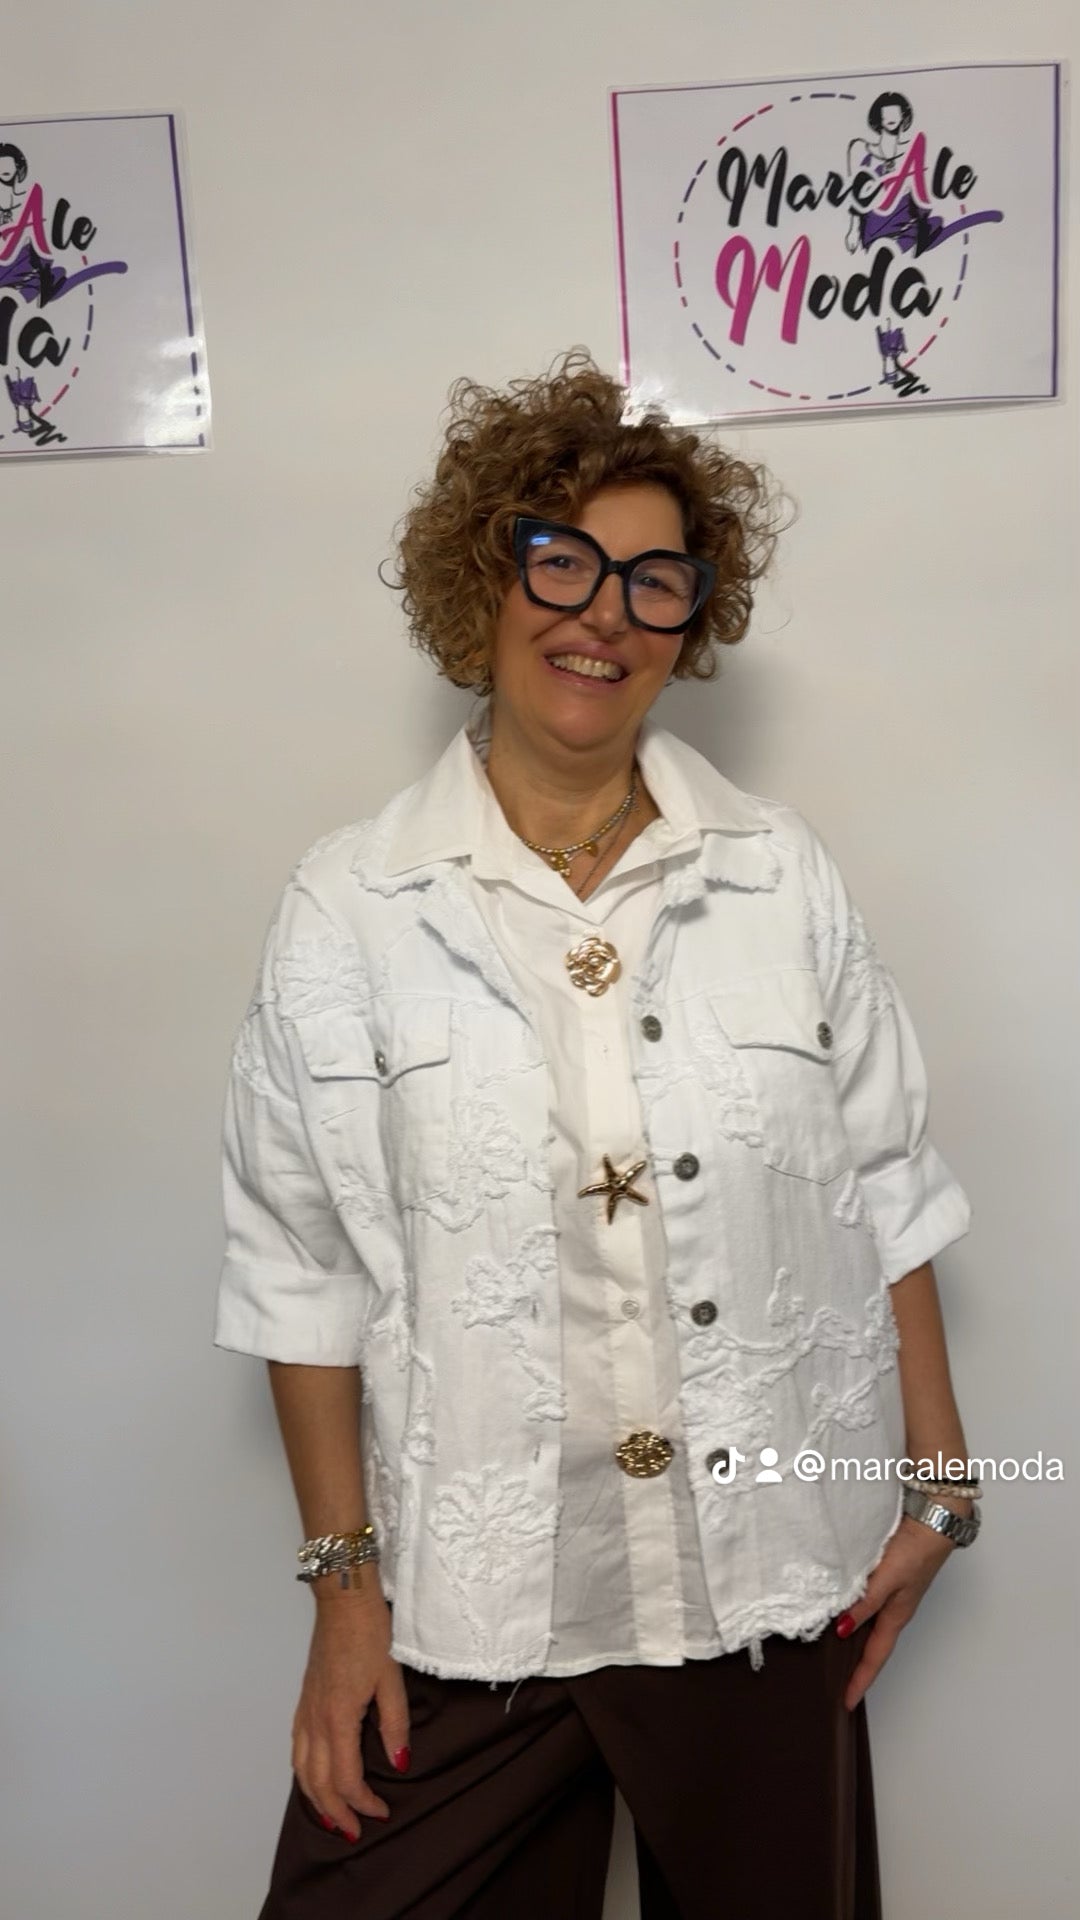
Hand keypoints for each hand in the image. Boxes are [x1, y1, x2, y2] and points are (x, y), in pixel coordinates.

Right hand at [291, 1584, 409, 1840]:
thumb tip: (400, 1763)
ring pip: (301, 1769)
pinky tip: (314, 1776)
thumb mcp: (392, 1678)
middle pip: (317, 1782)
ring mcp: (305, 1711)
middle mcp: (314, 1721)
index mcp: (337, 1719)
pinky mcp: (303, 1701)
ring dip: (315, 1799)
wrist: (343, 1600)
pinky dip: (303, 1773)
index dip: (363, 1802)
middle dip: (336, 1812)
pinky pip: (296, 1749)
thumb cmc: (371, 1634)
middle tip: (355, 1832)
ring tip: (332, 1817)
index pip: (345, 1778)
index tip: (382, 1812)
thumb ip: (395, 1723)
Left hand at [835, 1514, 956, 1710]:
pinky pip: (871, 1607)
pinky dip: (859, 1617)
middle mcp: (895, 1609)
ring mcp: (895, 1595)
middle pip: (874, 1647)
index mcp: (896, 1615)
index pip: (874, 1657)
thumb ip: (866, 1603)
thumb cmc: (916, 1549)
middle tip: (840, 1686)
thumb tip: (844, 1630)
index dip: (860, 1680)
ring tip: (838, 1657)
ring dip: (858, 1644)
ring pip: (872, 1627)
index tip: (847, 1702)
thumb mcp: (888, 1579)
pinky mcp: (891, 1578)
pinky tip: (845, 1613)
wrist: (935, 1520)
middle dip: (859, 1669)